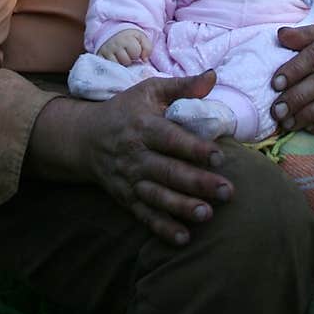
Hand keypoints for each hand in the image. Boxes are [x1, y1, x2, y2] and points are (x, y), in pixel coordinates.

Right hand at [30, 70, 233, 246]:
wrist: (85, 138)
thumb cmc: (126, 110)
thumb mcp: (149, 91)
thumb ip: (182, 86)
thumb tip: (213, 76)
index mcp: (143, 126)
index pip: (170, 138)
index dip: (194, 148)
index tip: (219, 156)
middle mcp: (135, 155)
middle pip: (168, 171)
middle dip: (197, 183)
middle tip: (227, 191)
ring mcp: (129, 179)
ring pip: (157, 196)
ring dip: (182, 207)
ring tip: (207, 214)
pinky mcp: (125, 198)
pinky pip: (144, 215)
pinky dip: (162, 228)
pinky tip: (183, 238)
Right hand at [99, 28, 151, 64]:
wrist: (113, 31)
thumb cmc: (130, 37)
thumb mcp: (141, 38)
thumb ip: (148, 48)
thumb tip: (144, 60)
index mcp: (127, 38)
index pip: (135, 52)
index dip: (137, 53)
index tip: (135, 51)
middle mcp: (115, 44)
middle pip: (126, 61)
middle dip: (129, 59)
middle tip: (127, 55)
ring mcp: (106, 50)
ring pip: (117, 65)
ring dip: (121, 64)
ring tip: (121, 58)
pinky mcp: (99, 56)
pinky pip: (108, 67)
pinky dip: (113, 66)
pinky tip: (115, 62)